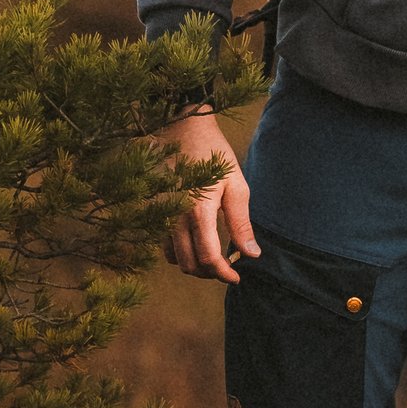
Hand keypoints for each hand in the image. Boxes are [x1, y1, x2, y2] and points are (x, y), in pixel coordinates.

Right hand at [163, 109, 257, 284]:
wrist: (184, 131)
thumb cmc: (214, 156)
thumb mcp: (236, 186)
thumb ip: (241, 223)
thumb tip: (251, 254)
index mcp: (198, 210)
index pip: (208, 257)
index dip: (223, 274)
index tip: (237, 277)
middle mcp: (175, 217)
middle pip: (190, 264)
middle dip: (210, 273)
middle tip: (228, 267)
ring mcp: (161, 215)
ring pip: (175, 259)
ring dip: (194, 264)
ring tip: (214, 257)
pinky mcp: (155, 212)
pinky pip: (165, 245)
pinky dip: (181, 253)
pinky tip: (197, 243)